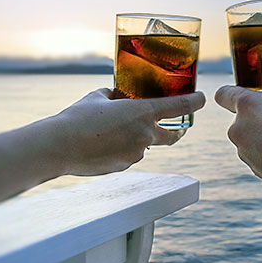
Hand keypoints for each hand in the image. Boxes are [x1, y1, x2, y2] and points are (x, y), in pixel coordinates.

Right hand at [51, 88, 204, 175]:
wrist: (60, 147)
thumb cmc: (77, 118)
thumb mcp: (97, 97)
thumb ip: (114, 96)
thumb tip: (117, 97)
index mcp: (143, 113)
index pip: (180, 107)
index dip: (194, 102)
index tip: (201, 98)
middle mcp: (146, 135)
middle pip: (174, 135)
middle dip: (178, 131)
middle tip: (177, 128)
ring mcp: (137, 154)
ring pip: (145, 145)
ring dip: (136, 138)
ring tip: (109, 132)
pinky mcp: (125, 167)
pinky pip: (129, 155)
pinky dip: (122, 149)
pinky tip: (101, 145)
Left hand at [215, 74, 261, 203]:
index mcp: (247, 106)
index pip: (223, 94)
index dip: (230, 94)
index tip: (243, 96)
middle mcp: (239, 130)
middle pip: (241, 120)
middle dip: (259, 119)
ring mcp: (245, 154)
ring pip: (251, 142)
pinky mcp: (256, 172)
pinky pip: (261, 161)